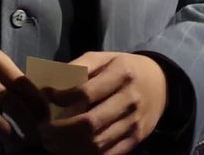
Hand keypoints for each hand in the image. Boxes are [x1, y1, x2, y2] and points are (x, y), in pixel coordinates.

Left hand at [38, 52, 167, 154]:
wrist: (161, 84)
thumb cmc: (124, 68)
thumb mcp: (104, 58)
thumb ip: (78, 67)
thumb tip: (49, 83)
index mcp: (122, 73)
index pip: (85, 91)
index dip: (60, 98)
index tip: (45, 98)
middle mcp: (130, 99)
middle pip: (90, 123)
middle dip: (60, 130)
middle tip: (42, 129)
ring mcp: (135, 122)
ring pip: (97, 143)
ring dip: (68, 146)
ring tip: (51, 141)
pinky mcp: (136, 139)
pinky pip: (107, 154)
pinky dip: (85, 154)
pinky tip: (70, 149)